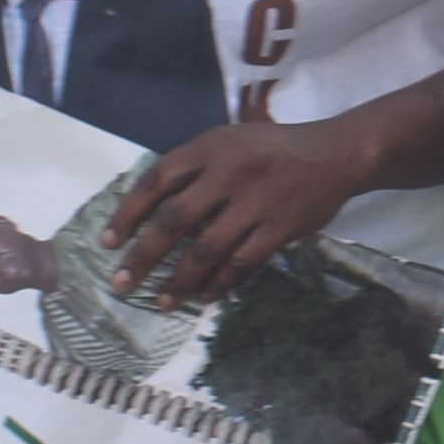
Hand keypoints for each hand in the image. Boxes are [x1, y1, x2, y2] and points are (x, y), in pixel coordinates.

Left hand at [96, 112, 375, 308]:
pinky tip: (203, 296)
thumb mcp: (229, 142)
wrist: (335, 155)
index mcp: (210, 148)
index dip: (128, 212)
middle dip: (143, 255)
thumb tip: (150, 212)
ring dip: (179, 280)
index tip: (108, 242)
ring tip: (160, 301)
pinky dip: (219, 283)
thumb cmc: (272, 149)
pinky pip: (241, 263)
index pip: (157, 180)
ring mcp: (255, 203)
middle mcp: (229, 174)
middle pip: (174, 220)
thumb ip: (194, 170)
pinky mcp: (279, 228)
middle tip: (122, 283)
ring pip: (206, 249)